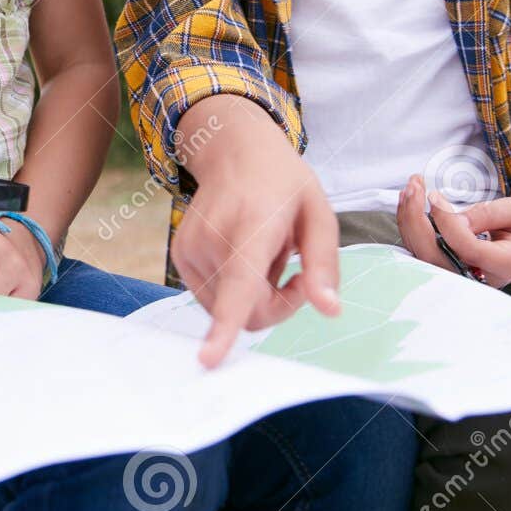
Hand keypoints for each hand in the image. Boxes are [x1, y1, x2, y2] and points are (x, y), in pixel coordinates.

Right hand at [172, 97, 340, 368]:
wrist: (235, 152)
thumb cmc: (285, 185)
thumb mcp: (320, 214)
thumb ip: (324, 264)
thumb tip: (330, 311)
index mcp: (254, 225)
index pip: (240, 282)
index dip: (225, 325)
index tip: (209, 358)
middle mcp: (214, 239)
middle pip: (246, 312)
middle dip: (277, 307)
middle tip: (296, 275)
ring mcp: (191, 248)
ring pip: (229, 310)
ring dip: (255, 296)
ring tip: (264, 254)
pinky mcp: (180, 256)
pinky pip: (214, 299)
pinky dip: (235, 289)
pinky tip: (244, 254)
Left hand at [394, 174, 510, 287]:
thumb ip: (489, 215)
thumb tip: (454, 219)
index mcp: (503, 265)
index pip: (466, 248)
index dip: (446, 222)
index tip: (435, 195)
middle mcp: (477, 277)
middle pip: (434, 257)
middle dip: (416, 220)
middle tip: (414, 186)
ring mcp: (459, 275)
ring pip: (422, 254)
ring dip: (409, 219)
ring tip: (410, 187)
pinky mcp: (446, 266)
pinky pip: (421, 249)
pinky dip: (411, 224)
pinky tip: (409, 200)